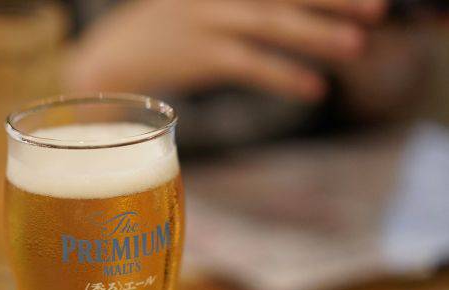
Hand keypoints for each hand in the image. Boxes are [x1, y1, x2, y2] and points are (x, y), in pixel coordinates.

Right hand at [64, 0, 385, 100]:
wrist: (104, 60)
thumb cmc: (152, 36)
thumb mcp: (190, 6)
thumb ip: (228, 6)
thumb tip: (267, 15)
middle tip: (378, 8)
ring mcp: (205, 21)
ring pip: (273, 24)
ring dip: (318, 35)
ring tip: (358, 46)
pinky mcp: (197, 56)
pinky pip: (249, 64)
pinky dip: (282, 76)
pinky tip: (312, 88)